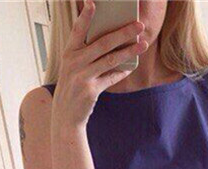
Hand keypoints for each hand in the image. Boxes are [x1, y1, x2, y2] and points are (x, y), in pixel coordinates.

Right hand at [52, 0, 147, 130]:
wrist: (65, 117)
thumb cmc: (71, 88)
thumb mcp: (72, 69)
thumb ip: (85, 54)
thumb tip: (113, 41)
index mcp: (68, 54)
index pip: (77, 31)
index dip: (85, 16)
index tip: (93, 2)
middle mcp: (73, 64)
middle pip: (103, 43)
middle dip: (123, 33)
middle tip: (139, 25)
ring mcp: (82, 77)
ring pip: (111, 59)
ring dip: (129, 51)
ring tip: (143, 44)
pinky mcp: (90, 91)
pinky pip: (111, 77)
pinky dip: (122, 71)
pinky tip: (130, 66)